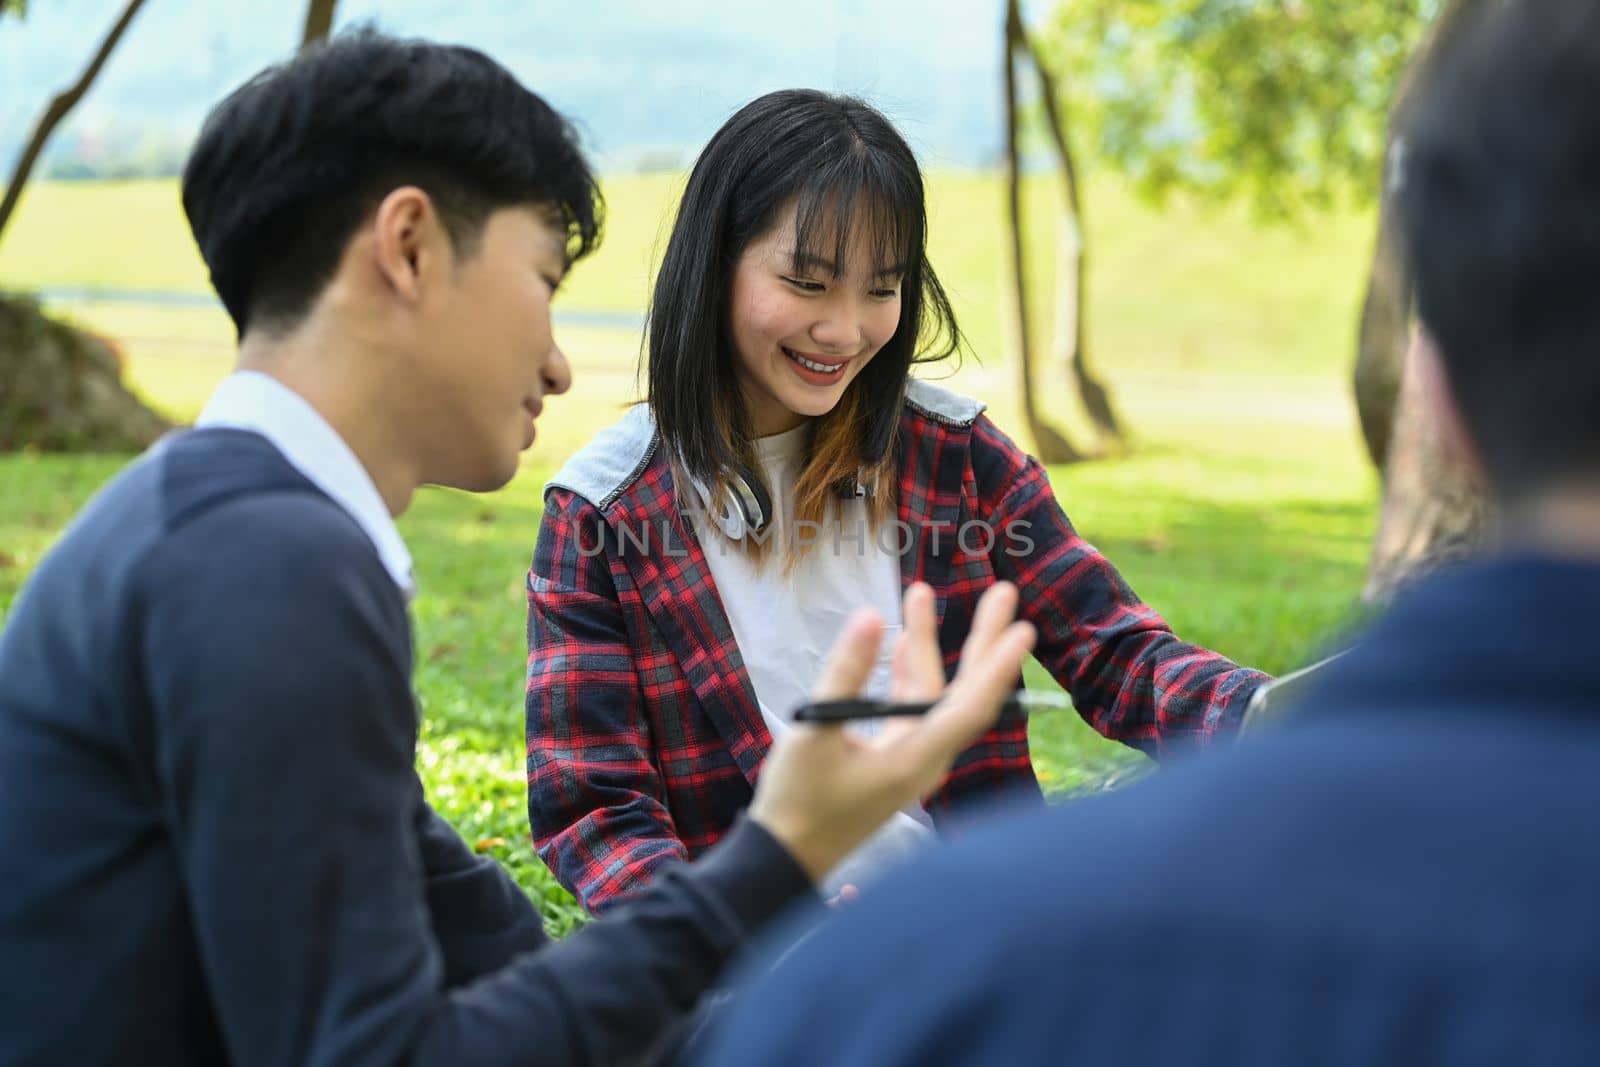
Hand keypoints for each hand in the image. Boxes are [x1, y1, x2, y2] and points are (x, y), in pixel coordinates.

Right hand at [748, 581, 1035, 883]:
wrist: (785, 856)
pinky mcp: (894, 760)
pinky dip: (907, 674)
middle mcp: (926, 758)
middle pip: (965, 693)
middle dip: (983, 640)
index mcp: (916, 758)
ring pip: (934, 696)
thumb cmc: (798, 801)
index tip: (1022, 628)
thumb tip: (871, 615)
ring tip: (919, 596)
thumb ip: (847, 672)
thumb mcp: (816, 729)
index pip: (971, 706)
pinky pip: (913, 709)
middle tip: (1003, 592)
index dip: (998, 666)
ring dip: (927, 647)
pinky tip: (901, 642)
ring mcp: (911, 759)